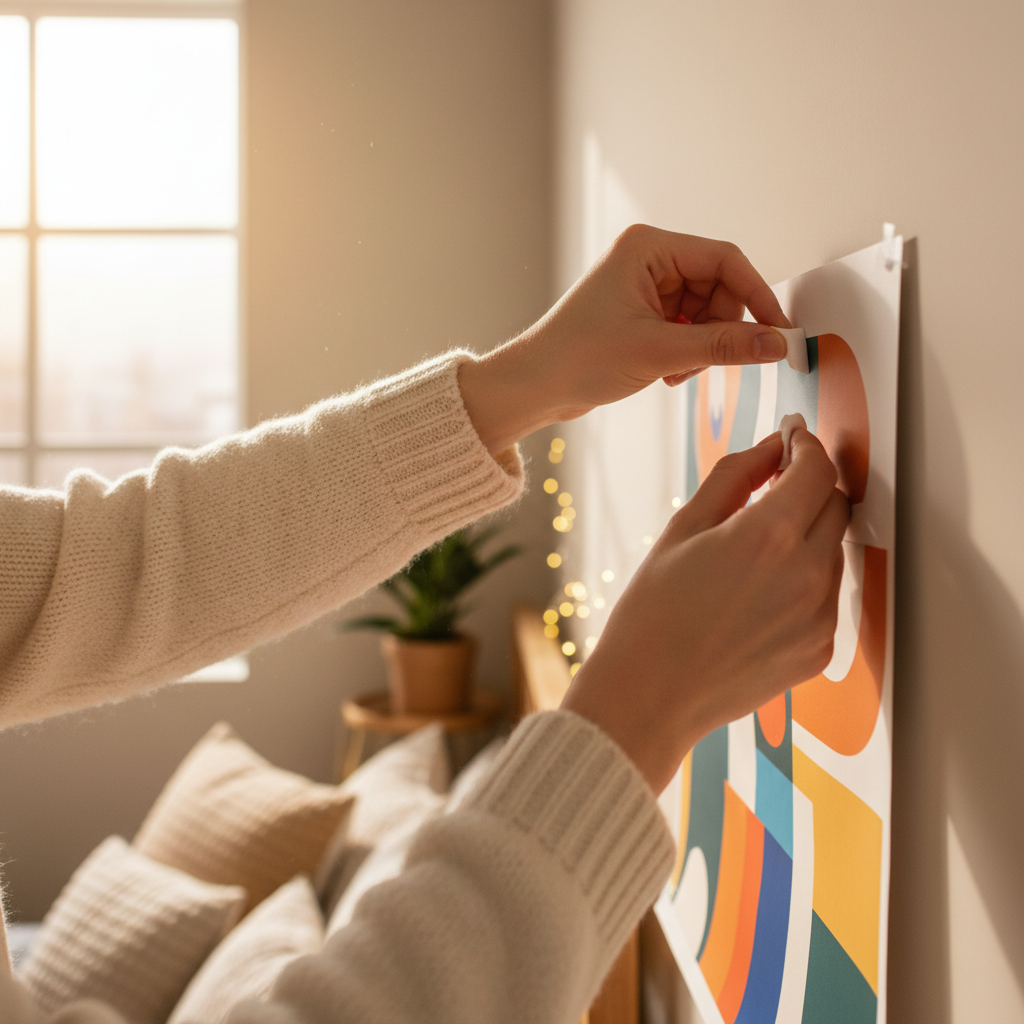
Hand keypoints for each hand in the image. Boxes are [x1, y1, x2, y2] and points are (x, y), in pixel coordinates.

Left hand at [459, 225, 791, 453]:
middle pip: (718, 288)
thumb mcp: (659, 352)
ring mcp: (643, 287)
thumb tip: (777, 344)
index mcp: (647, 247)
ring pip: (705, 313)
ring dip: (702, 347)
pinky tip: (664, 373)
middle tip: (704, 362)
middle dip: (720, 329)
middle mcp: (647, 260)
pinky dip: (686, 353)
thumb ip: (723, 346)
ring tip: (674, 372)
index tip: (780, 333)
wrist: (533, 388)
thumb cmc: (577, 359)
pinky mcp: (640, 314)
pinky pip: (687, 328)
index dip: (757, 297)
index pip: (725, 260)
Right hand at [561, 428, 849, 793]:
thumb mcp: (683, 528)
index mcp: (768, 536)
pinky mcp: (821, 650)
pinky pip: (828, 596)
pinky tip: (759, 590)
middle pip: (836, 504)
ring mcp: (820, 617)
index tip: (794, 436)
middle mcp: (807, 575)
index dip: (807, 443)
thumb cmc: (653, 613)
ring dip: (808, 533)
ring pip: (834, 550)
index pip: (817, 468)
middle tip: (775, 483)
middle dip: (810, 484)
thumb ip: (735, 476)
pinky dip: (805, 578)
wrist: (649, 696)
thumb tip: (772, 446)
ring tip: (755, 548)